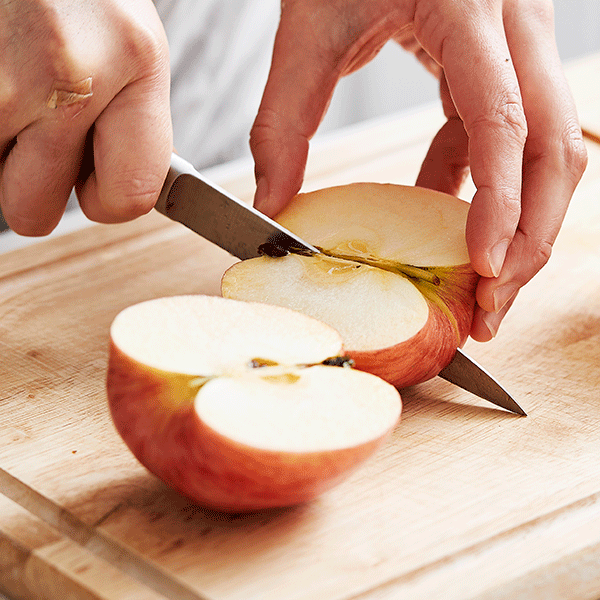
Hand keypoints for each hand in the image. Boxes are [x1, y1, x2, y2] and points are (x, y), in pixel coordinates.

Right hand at [0, 0, 171, 235]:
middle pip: (34, 212)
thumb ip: (127, 118)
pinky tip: (0, 70)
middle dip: (34, 184)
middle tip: (38, 134)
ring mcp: (2, 78)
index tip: (95, 185)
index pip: (129, 198)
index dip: (106, 200)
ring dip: (0, 148)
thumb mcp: (126, 39)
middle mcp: (70, 74)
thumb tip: (113, 185)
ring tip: (13, 85)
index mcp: (135, 62)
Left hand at [250, 0, 587, 341]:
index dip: (501, 202)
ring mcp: (518, 44)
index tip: (485, 267)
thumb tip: (271, 204)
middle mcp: (515, 26)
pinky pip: (504, 139)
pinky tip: (449, 222)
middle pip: (555, 148)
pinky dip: (479, 188)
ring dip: (521, 223)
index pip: (502, 119)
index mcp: (470, 9)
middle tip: (491, 307)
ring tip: (483, 284)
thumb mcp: (308, 25)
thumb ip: (284, 118)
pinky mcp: (502, 62)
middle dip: (530, 237)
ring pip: (549, 149)